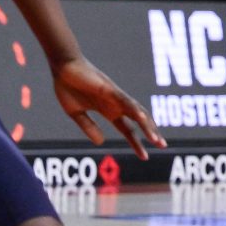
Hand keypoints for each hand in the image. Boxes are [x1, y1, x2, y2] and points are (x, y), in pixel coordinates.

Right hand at [51, 56, 165, 158]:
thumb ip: (88, 127)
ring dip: (146, 125)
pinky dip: (133, 109)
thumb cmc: (69, 87)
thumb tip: (101, 143)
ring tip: (155, 139)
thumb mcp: (76, 114)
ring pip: (135, 111)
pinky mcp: (109, 89)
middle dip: (150, 133)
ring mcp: (114, 96)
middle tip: (163, 146)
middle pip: (138, 121)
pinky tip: (141, 118)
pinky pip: (124, 100)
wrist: (63, 68)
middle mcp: (116, 104)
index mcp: (109, 111)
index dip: (137, 143)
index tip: (145, 156)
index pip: (128, 130)